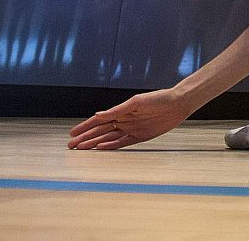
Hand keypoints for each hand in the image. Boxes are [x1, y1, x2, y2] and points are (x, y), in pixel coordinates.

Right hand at [68, 89, 192, 149]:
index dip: (85, 127)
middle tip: (71, 146)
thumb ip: (118, 110)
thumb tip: (98, 115)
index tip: (72, 133)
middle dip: (85, 138)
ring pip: (108, 138)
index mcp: (121, 111)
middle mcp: (124, 121)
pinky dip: (111, 146)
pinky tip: (100, 149)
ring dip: (94, 143)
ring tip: (81, 149)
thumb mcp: (136, 103)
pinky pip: (122, 143)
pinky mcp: (140, 137)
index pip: (98, 121)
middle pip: (100, 131)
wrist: (177, 104)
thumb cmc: (158, 99)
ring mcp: (131, 129)